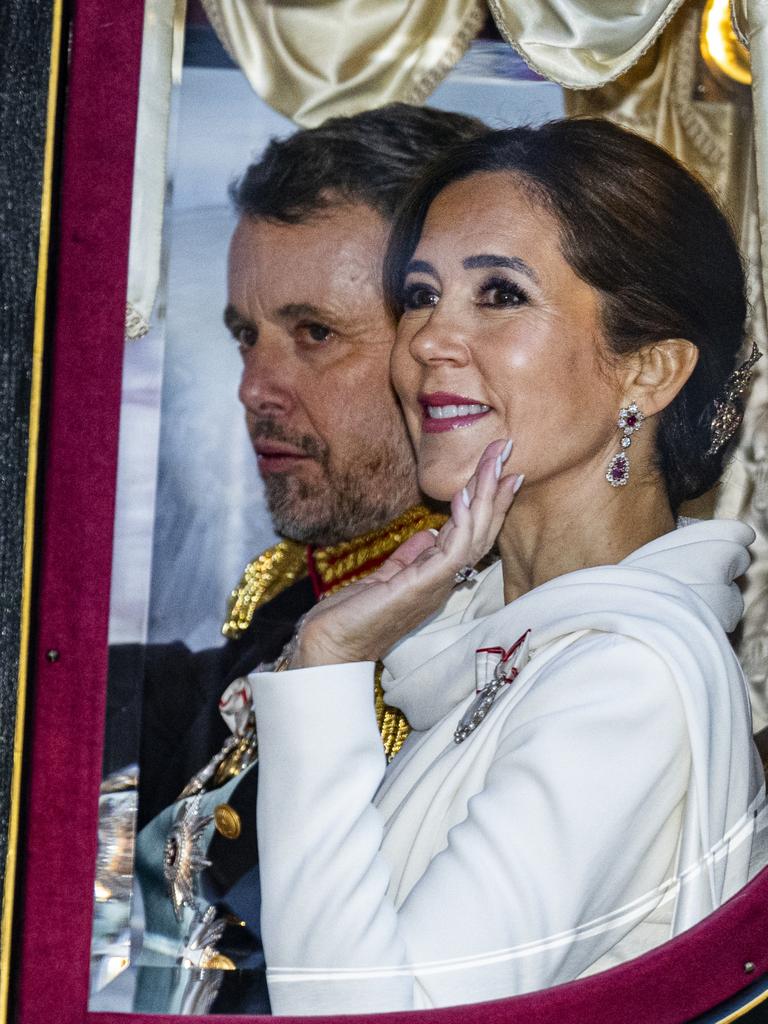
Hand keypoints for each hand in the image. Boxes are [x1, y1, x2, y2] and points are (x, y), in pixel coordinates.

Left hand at [288, 439, 522, 667]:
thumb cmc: (353, 617)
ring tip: (492, 461)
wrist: (328, 647)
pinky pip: (451, 551)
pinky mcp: (421, 587)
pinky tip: (463, 495)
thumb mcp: (385, 578)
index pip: (471, 534)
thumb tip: (427, 533)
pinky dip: (461, 521)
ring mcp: (435, 585)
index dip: (488, 502)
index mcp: (437, 578)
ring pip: (473, 536)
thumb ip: (409, 556)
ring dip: (484, 495)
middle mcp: (443, 582)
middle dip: (494, 488)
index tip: (501, 470)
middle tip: (505, 449)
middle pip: (481, 530)